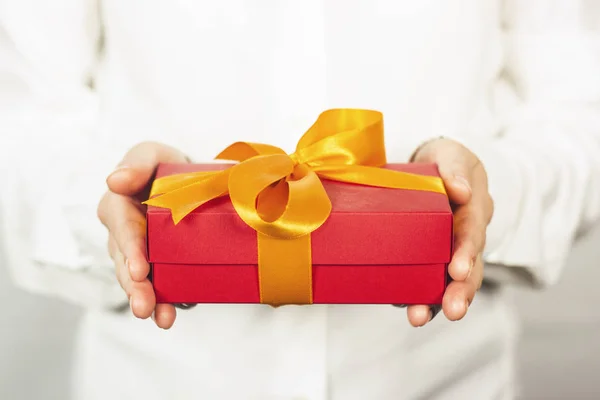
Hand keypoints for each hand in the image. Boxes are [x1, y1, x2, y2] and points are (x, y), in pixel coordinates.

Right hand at [97, 142, 188, 328]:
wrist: (187, 182)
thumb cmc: (164, 167)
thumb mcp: (154, 155)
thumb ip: (137, 163)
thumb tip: (115, 180)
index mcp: (118, 206)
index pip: (122, 227)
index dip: (130, 249)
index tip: (141, 269)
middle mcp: (123, 234)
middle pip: (125, 262)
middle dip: (134, 286)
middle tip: (144, 306)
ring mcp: (139, 254)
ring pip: (137, 279)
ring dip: (147, 299)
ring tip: (162, 319)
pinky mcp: (157, 266)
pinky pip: (157, 285)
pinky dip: (165, 302)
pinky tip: (172, 315)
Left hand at [405, 138, 492, 326]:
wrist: (435, 167)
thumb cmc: (445, 161)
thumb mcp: (451, 154)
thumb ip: (455, 169)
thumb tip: (462, 192)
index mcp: (474, 210)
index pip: (472, 232)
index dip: (466, 252)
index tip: (457, 270)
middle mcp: (467, 236)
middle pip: (470, 267)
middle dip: (461, 290)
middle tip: (452, 311)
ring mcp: (451, 251)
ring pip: (451, 282)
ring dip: (437, 302)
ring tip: (419, 318)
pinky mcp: (432, 259)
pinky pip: (429, 282)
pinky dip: (419, 297)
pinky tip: (404, 307)